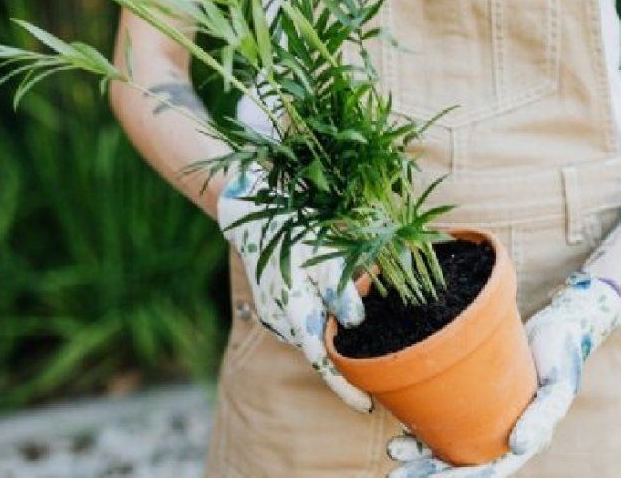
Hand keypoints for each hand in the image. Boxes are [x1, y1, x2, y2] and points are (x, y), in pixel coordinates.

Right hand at [216, 160, 372, 412]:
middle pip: (323, 344)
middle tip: (364, 303)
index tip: (366, 406)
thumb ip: (341, 291)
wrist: (254, 214)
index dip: (345, 389)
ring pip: (313, 329)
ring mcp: (273, 317)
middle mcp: (282, 323)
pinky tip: (316, 282)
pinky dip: (316, 310)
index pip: (324, 364)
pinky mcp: (271, 309)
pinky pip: (301, 319)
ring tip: (333, 278)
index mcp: (295, 314)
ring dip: (329, 317)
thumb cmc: (295, 232)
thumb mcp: (325, 256)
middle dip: (345, 337)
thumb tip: (355, 321)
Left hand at [384, 271, 620, 476]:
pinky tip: (404, 419)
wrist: (561, 323)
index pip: (486, 472)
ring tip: (395, 449)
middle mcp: (503, 433)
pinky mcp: (477, 395)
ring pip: (451, 442)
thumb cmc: (562, 354)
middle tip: (397, 473)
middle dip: (428, 471)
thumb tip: (518, 446)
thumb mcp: (558, 386)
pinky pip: (448, 414)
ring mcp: (488, 415)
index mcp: (524, 440)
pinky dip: (427, 420)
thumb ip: (541, 417)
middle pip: (461, 461)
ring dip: (422, 451)